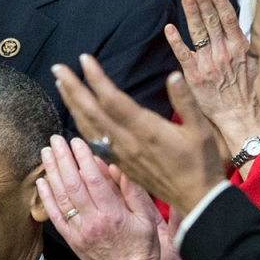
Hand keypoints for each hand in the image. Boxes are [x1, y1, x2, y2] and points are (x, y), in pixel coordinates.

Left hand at [38, 135, 180, 259]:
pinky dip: (46, 198)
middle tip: (56, 140)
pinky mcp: (72, 240)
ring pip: (61, 197)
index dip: (84, 158)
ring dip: (52, 173)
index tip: (77, 141)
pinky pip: (55, 216)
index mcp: (113, 214)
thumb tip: (118, 166)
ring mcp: (79, 232)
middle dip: (63, 159)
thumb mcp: (147, 219)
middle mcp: (92, 221)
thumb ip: (133, 192)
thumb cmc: (143, 248)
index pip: (94, 179)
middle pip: (73, 184)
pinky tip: (41, 181)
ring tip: (46, 152)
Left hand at [51, 55, 225, 213]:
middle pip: (92, 112)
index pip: (113, 100)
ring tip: (61, 85)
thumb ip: (186, 101)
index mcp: (146, 130)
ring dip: (72, 105)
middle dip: (73, 89)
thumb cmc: (201, 163)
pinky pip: (94, 143)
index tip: (84, 59)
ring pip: (89, 127)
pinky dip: (81, 125)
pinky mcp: (121, 164)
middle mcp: (128, 142)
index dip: (96, 79)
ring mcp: (121, 155)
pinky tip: (76, 115)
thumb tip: (174, 75)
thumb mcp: (202, 130)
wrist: (196, 200)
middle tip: (58, 68)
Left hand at [165, 0, 259, 151]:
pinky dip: (176, 41)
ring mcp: (209, 65)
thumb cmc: (254, 98)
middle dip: (204, 0)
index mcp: (241, 49)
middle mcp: (225, 53)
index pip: (228, 18)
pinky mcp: (197, 79)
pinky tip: (169, 28)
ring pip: (199, 33)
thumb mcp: (259, 67)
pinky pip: (184, 56)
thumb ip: (250, 46)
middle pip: (212, 21)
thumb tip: (246, 28)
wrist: (245, 123)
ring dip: (192, 13)